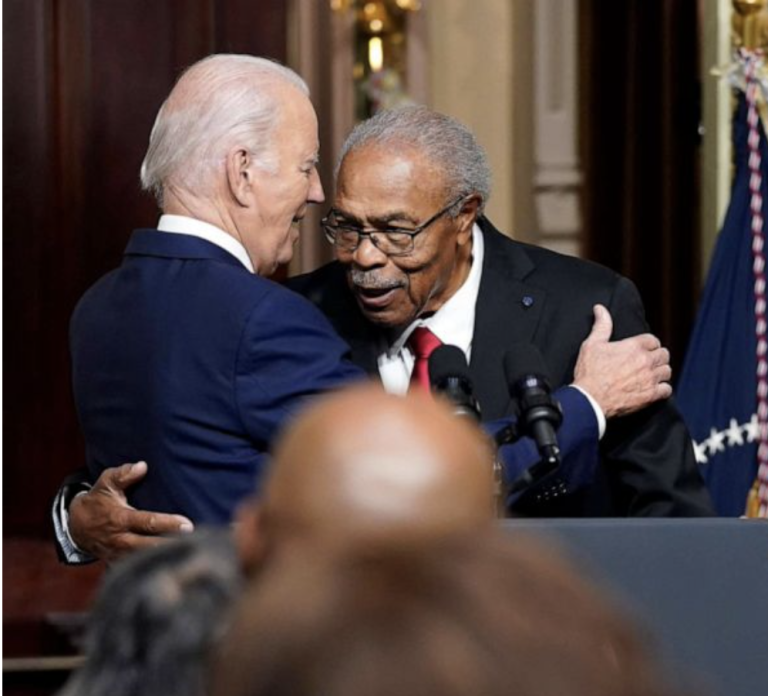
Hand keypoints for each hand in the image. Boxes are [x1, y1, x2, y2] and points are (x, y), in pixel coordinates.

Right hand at [69, 461, 193, 563]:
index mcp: (120, 519)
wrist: (77, 527)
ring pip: (145, 561)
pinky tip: (174, 566)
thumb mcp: (106, 483)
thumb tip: (142, 466)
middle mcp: (120, 540)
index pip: (148, 522)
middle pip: (150, 546)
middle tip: (196, 542)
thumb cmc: (99, 501)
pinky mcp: (119, 565)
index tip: (188, 525)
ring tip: (190, 554)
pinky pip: (138, 570)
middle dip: (172, 545)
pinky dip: (154, 570)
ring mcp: (119, 555)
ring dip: (166, 559)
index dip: (168, 524)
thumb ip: (123, 474)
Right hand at [573, 305, 671, 417]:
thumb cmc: (589, 372)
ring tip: (651, 375)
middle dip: (656, 356)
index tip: (642, 349)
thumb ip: (601, 325)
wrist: (590, 399)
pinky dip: (662, 389)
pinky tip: (653, 389)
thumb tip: (600, 309)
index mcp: (634, 346)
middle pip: (664, 354)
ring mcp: (650, 379)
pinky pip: (667, 389)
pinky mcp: (650, 395)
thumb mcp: (592, 344)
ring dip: (660, 372)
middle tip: (647, 362)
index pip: (653, 340)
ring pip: (667, 371)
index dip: (648, 344)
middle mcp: (646, 361)